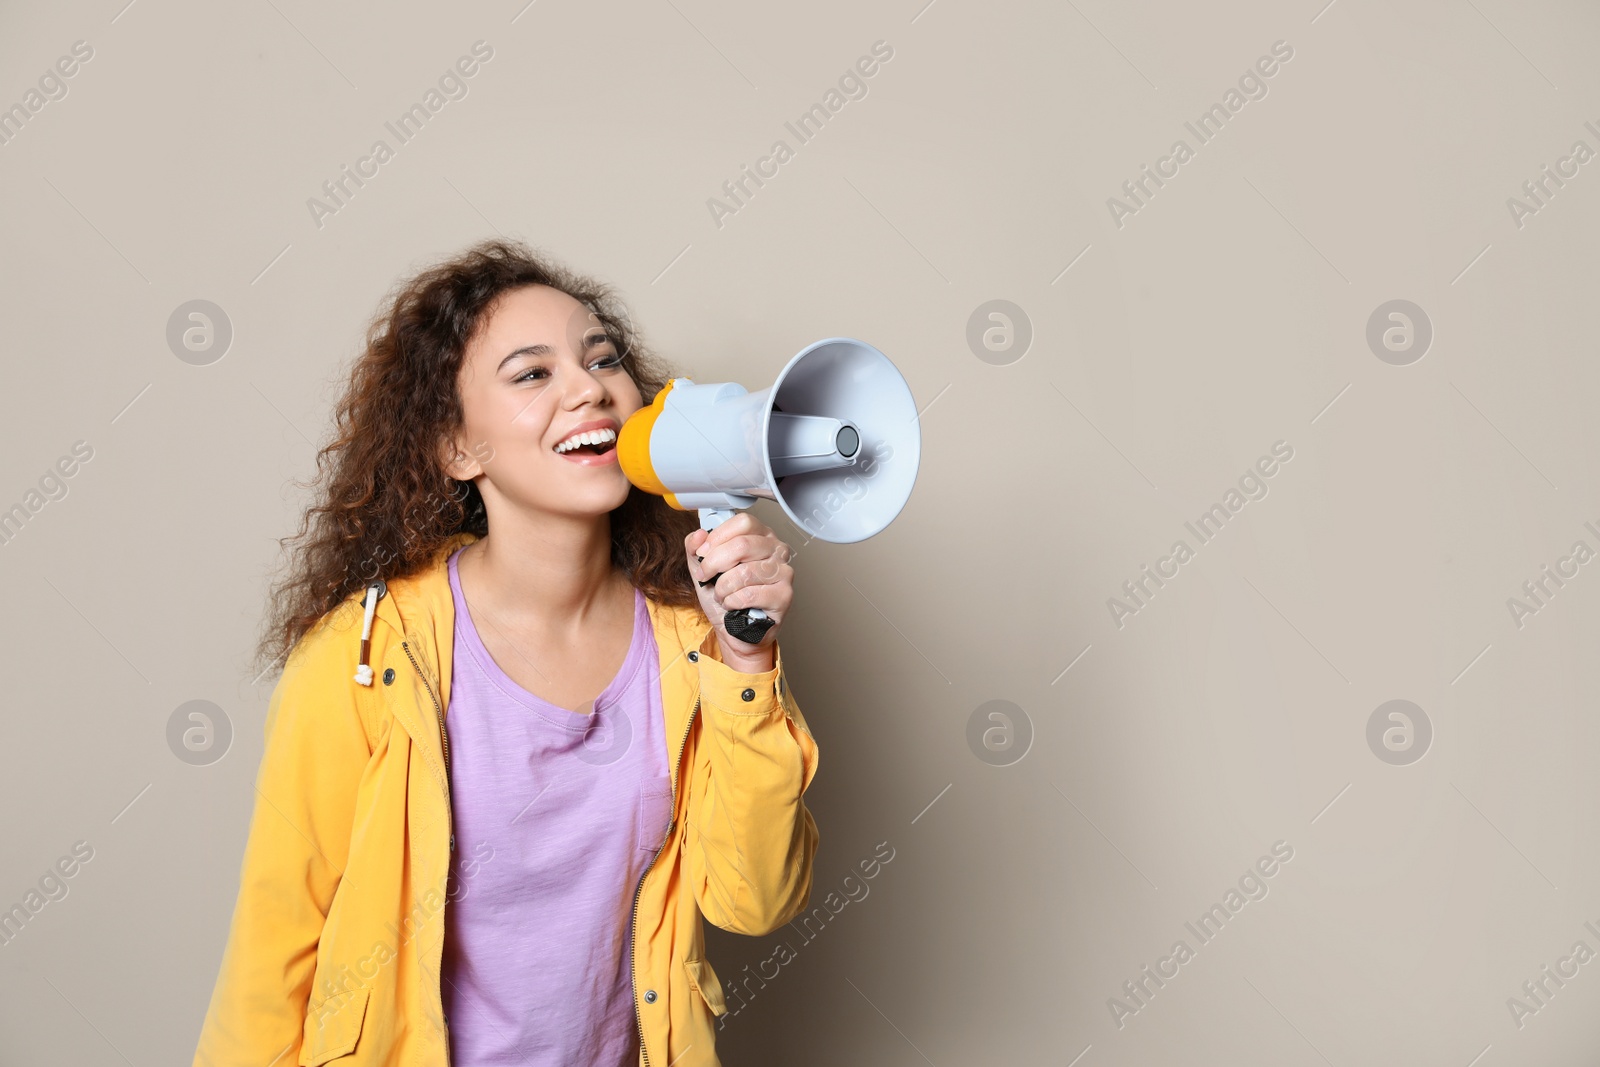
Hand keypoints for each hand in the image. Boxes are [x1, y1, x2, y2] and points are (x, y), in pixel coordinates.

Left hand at [685, 512, 793, 670]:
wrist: (735, 630)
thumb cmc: (726, 597)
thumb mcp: (703, 569)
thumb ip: (695, 547)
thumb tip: (698, 535)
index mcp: (760, 536)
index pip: (743, 522)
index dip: (718, 537)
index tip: (703, 552)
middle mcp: (776, 550)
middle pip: (742, 545)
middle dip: (714, 563)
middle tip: (706, 575)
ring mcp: (784, 572)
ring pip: (744, 572)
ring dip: (723, 587)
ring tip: (722, 594)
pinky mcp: (784, 595)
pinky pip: (750, 594)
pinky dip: (733, 602)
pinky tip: (734, 604)